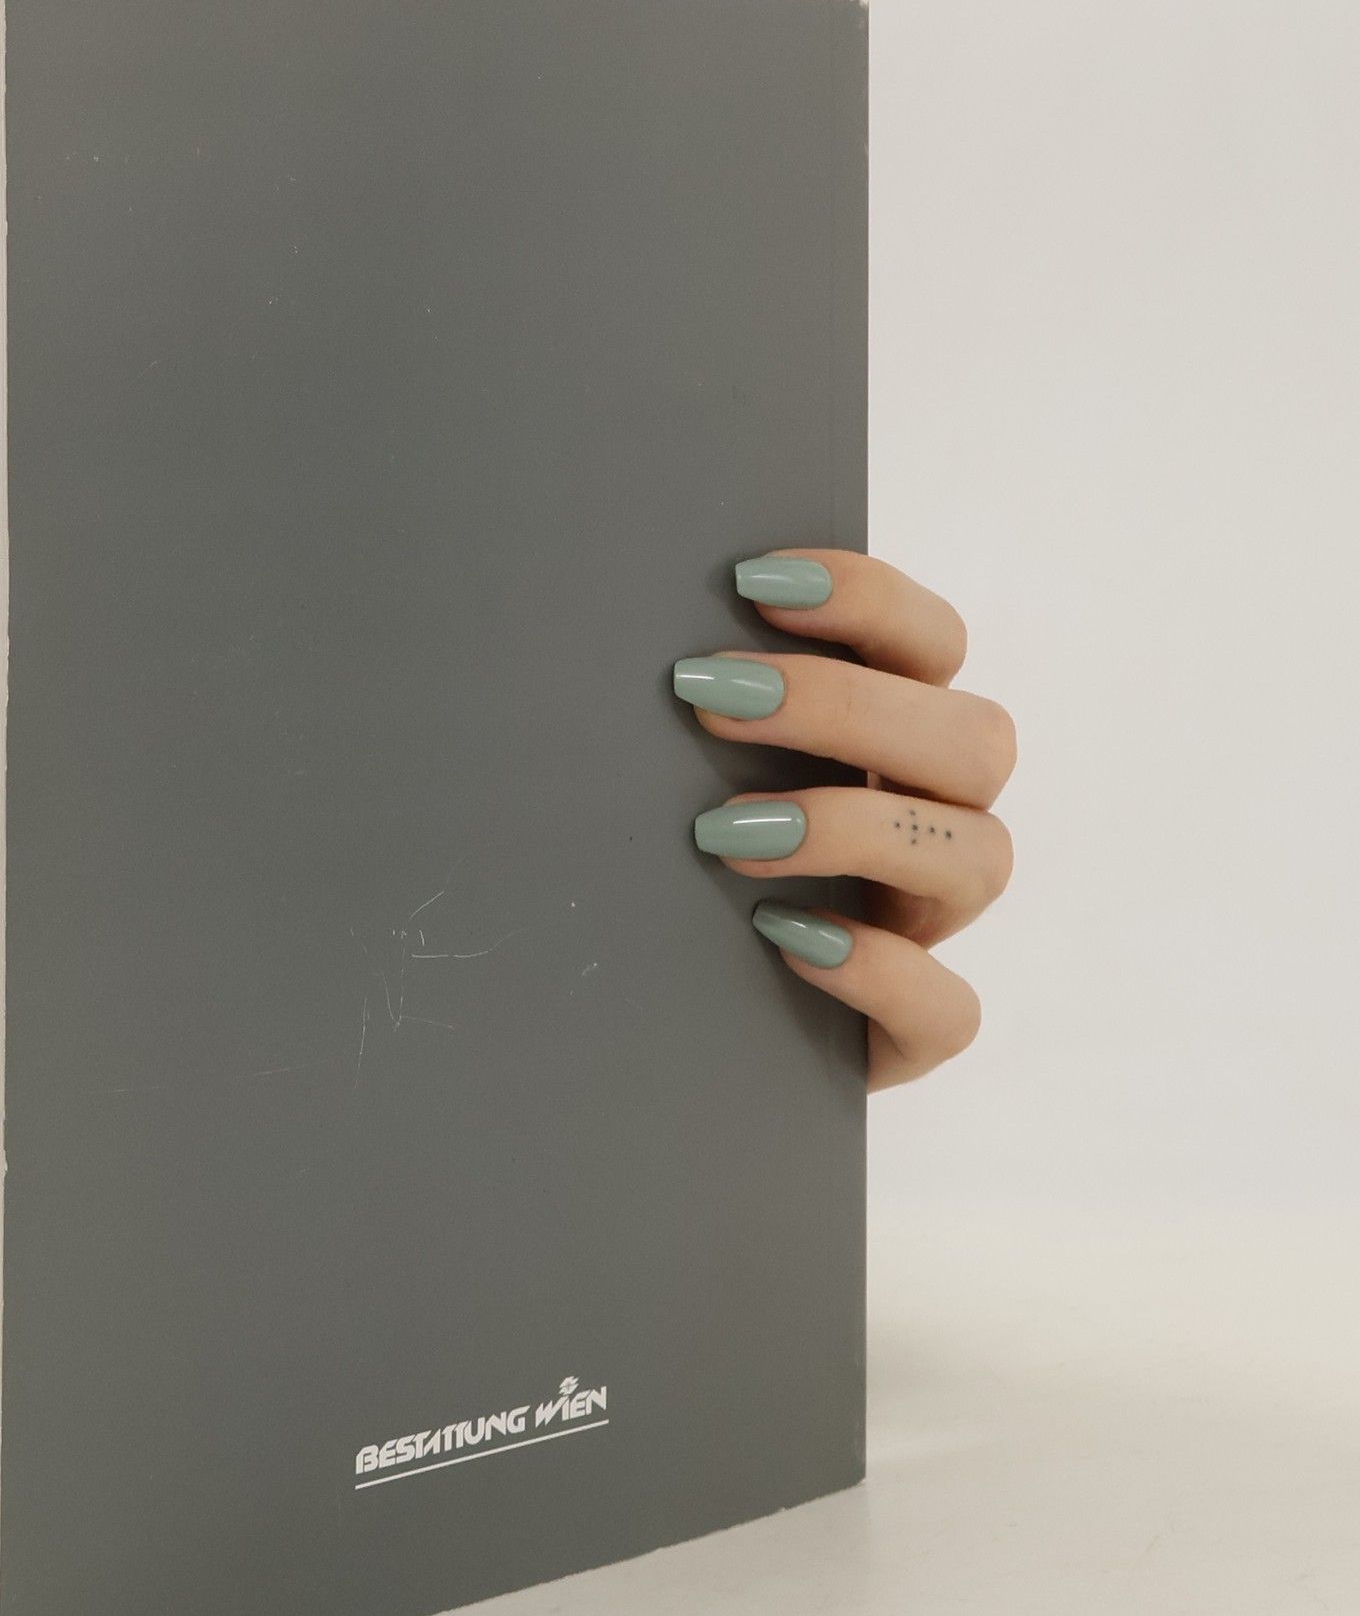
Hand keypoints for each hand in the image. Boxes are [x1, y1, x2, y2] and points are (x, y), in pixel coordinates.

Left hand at [674, 551, 1014, 1090]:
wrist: (640, 1031)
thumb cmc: (656, 871)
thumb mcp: (674, 778)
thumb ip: (693, 717)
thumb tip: (635, 641)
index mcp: (887, 744)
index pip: (931, 646)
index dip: (867, 601)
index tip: (752, 579)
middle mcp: (928, 825)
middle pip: (974, 740)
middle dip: (844, 707)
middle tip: (710, 699)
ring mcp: (927, 932)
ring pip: (980, 857)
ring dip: (852, 826)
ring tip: (721, 832)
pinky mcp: (909, 1036)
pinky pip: (947, 1008)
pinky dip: (876, 969)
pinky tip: (785, 940)